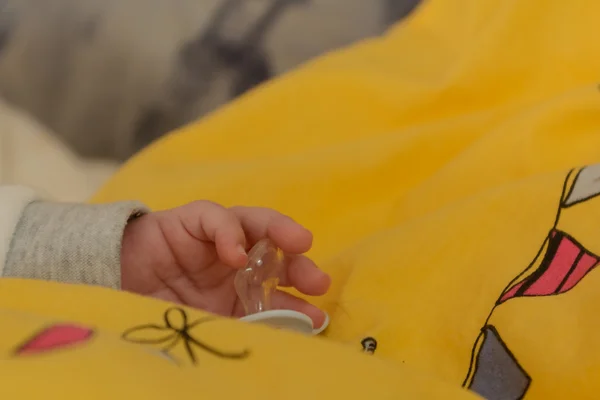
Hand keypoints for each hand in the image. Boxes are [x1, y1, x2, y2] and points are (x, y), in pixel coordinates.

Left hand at [120, 201, 330, 327]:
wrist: (119, 275)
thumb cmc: (154, 239)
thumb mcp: (183, 218)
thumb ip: (215, 223)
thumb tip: (240, 254)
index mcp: (232, 232)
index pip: (264, 226)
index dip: (282, 230)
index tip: (295, 241)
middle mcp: (241, 262)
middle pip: (279, 263)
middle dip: (300, 269)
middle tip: (316, 281)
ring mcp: (235, 292)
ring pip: (273, 296)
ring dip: (298, 304)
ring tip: (317, 317)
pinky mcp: (226, 318)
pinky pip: (255, 322)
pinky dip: (277, 328)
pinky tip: (297, 333)